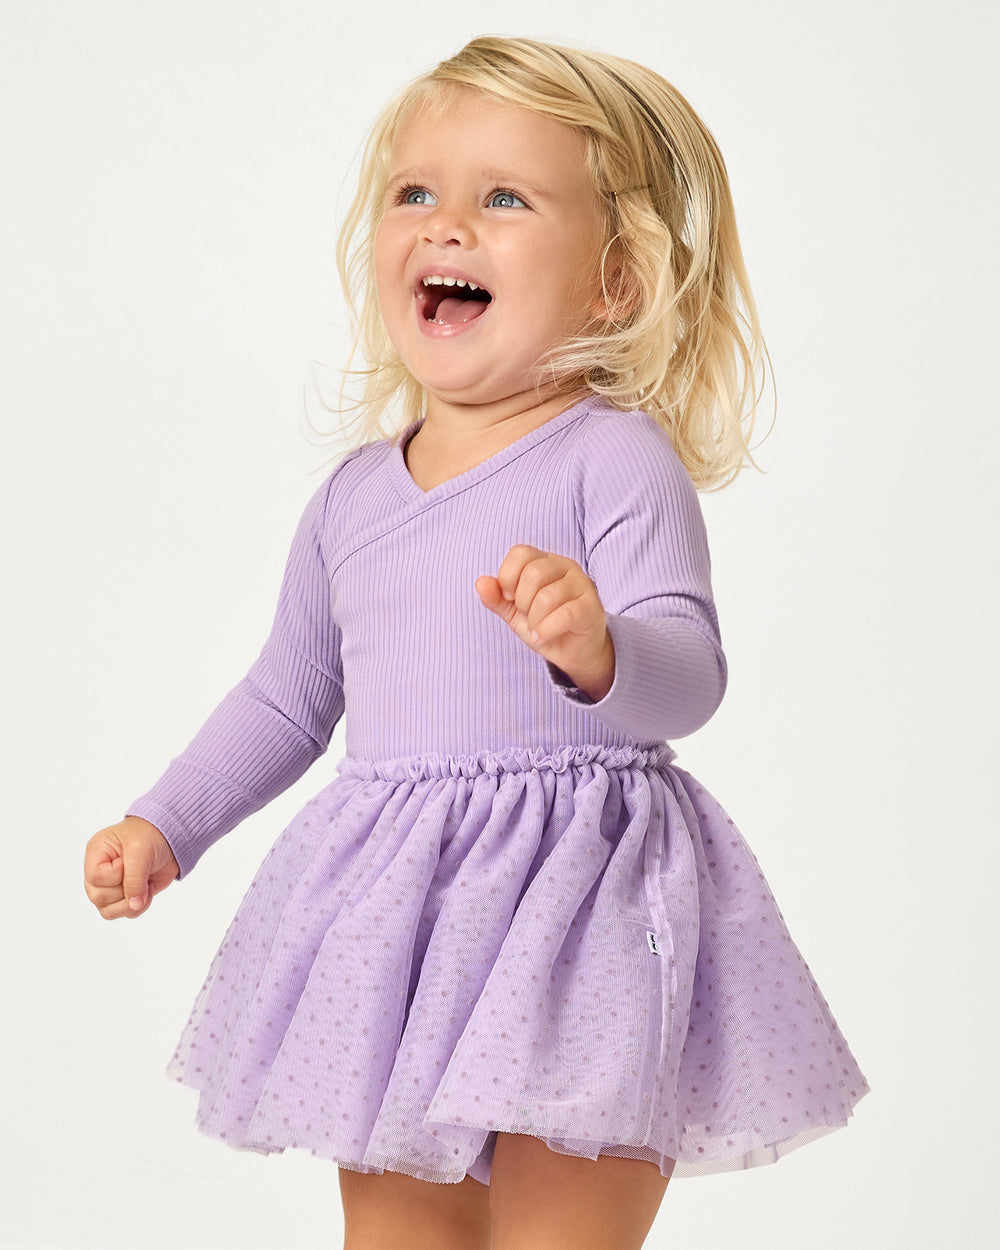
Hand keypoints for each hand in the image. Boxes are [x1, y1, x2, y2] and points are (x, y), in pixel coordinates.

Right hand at [84, 816, 178, 919]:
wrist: (170, 840)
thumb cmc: (151, 835)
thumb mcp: (141, 851)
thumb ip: (134, 879)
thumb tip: (134, 905)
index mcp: (96, 853)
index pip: (95, 877)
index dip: (116, 875)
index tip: (129, 861)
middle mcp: (98, 872)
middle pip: (99, 898)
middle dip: (125, 889)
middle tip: (141, 872)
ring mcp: (109, 887)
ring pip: (109, 911)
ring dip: (132, 902)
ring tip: (145, 884)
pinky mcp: (123, 897)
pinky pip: (125, 914)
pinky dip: (139, 906)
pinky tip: (148, 890)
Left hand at [475, 544, 614, 700]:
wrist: (573, 651)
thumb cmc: (544, 624)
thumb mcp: (514, 612)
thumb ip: (497, 597)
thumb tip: (480, 583)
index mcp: (545, 561)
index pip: (520, 552)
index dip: (507, 576)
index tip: (509, 597)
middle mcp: (566, 566)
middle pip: (534, 572)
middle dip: (521, 601)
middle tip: (526, 615)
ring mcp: (582, 585)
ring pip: (547, 597)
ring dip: (534, 620)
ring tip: (536, 628)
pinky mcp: (591, 607)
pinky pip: (565, 614)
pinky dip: (546, 630)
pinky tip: (541, 636)